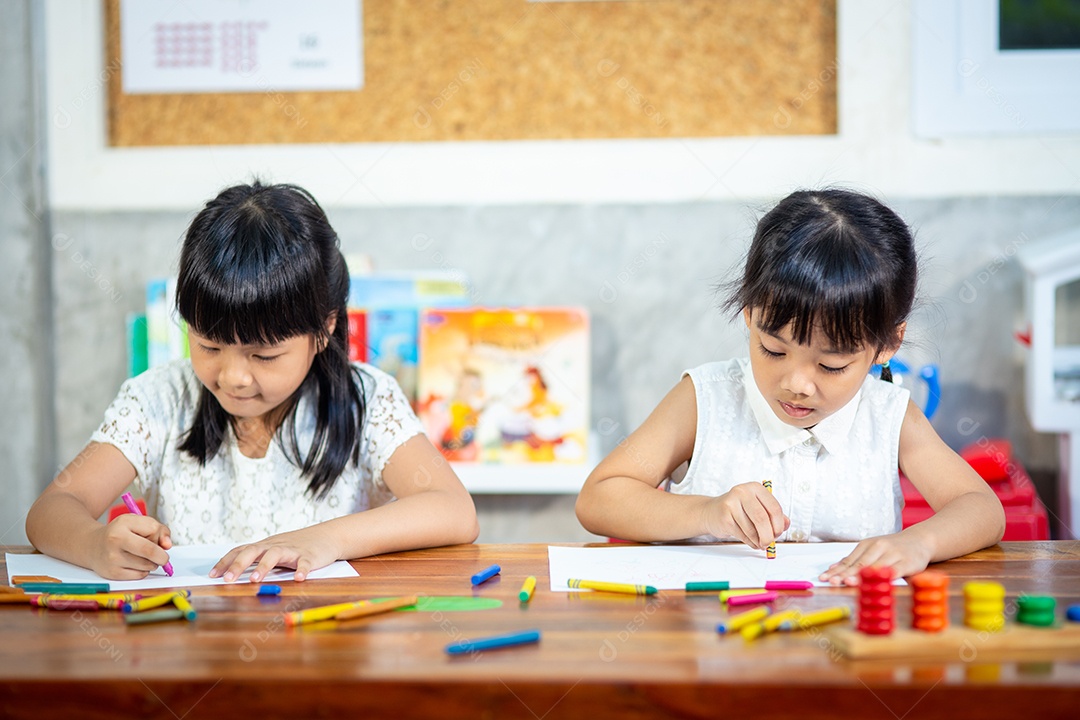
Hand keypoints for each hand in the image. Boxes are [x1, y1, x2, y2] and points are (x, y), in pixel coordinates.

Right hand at [90, 514, 172, 579]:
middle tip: (163, 557)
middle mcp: (115, 540)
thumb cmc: (120, 533)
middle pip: (150, 551)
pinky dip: (143, 571)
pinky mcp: (112, 573)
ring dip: (152, 563)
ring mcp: (112, 558)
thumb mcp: (137, 522)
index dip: (161, 537)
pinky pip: (139, 575)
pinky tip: (135, 565)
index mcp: (123, 524)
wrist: (92, 545)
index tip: (161, 541)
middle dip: (162, 556)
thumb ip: (158, 529)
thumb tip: (167, 545)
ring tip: (144, 558)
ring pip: (147, 565)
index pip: (153, 531)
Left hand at [210, 528, 340, 582]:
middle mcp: (275, 546)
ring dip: (264, 567)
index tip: (212, 576)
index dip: (225, 562)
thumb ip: (257, 560)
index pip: (240, 551)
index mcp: (265, 546)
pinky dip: (302, 570)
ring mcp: (293, 550)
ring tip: (255, 579)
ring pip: (275, 555)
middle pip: (253, 551)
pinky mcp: (310, 556)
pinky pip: (305, 563)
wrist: (327, 536)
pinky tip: (299, 579)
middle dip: (238, 565)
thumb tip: (232, 575)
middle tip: (227, 580)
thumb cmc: (296, 547)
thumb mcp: (275, 550)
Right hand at [701, 482, 789, 550]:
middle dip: (769, 535)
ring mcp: (731, 503)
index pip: (774, 508)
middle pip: (762, 518)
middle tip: (769, 543)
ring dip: (758, 541)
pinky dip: (750, 542)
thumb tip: (786, 524)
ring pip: (752, 529)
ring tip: (759, 543)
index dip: (779, 525)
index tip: (778, 533)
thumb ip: (773, 514)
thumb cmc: (738, 510)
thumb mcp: (757, 507)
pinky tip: (750, 541)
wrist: (711, 511)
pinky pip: (742, 535)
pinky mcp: (724, 516)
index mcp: (755, 488)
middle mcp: (743, 492)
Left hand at [818, 532, 932, 585]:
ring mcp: (893, 554)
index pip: (849, 560)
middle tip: (832, 581)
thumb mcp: (873, 549)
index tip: (824, 578)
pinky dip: (884, 577)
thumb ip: (856, 559)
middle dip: (844, 574)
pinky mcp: (907, 563)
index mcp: (868, 544)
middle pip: (859, 564)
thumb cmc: (893, 548)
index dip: (837, 570)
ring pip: (874, 567)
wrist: (921, 540)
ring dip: (860, 576)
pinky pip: (894, 571)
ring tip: (847, 582)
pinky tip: (876, 582)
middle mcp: (879, 547)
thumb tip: (833, 567)